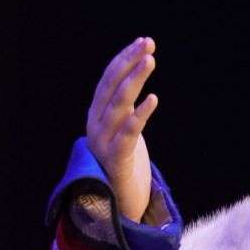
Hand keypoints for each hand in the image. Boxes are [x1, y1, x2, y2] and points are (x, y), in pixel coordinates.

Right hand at [86, 37, 158, 219]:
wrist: (117, 207)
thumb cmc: (123, 167)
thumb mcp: (122, 131)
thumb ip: (124, 108)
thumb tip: (134, 77)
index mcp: (96, 117)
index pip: (108, 81)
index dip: (124, 60)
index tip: (142, 42)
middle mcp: (96, 126)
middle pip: (111, 87)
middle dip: (129, 63)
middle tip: (148, 44)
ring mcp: (103, 144)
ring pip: (118, 105)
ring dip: (134, 81)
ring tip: (150, 61)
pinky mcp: (115, 162)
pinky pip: (127, 135)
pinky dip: (139, 115)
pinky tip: (153, 99)